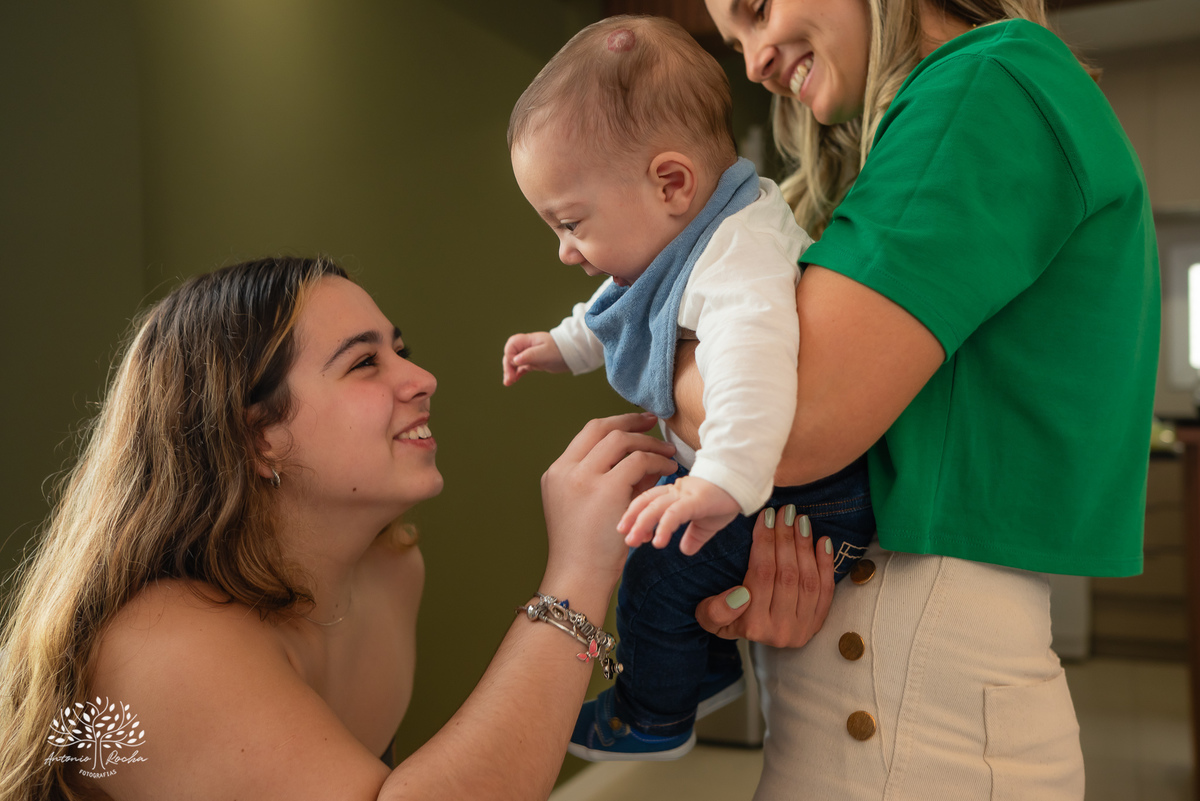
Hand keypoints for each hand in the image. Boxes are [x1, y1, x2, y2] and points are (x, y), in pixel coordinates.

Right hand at [502, 332, 567, 385]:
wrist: (572, 355)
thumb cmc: (559, 351)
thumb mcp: (544, 353)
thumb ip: (529, 355)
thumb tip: (515, 360)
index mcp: (528, 341)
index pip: (512, 346)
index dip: (510, 355)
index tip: (515, 364)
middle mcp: (527, 347)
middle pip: (511, 355)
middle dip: (508, 367)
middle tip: (509, 380)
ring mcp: (530, 355)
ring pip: (514, 363)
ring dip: (510, 372)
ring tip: (508, 383)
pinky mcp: (534, 363)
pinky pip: (521, 368)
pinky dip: (516, 374)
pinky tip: (513, 381)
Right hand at [540, 413, 676, 607]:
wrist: (578, 578)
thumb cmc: (586, 550)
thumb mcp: (590, 508)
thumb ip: (611, 480)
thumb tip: (644, 460)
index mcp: (556, 472)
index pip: (587, 434)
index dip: (615, 422)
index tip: (636, 423)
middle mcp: (565, 470)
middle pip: (602, 429)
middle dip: (632, 422)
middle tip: (655, 422)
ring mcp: (583, 478)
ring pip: (621, 441)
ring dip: (648, 444)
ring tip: (668, 452)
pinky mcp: (605, 490)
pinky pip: (637, 462)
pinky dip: (656, 461)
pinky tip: (669, 469)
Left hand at [618, 475, 739, 555]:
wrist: (745, 481)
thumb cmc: (726, 498)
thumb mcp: (708, 523)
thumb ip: (695, 536)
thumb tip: (685, 551)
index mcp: (674, 493)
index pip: (647, 501)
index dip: (634, 515)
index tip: (627, 533)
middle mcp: (675, 491)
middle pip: (645, 501)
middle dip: (631, 519)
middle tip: (622, 537)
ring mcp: (685, 494)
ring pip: (655, 506)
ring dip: (641, 524)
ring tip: (633, 541)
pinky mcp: (696, 499)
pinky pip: (676, 513)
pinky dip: (664, 527)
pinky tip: (659, 542)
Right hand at [694, 507, 834, 646]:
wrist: (750, 638)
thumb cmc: (726, 619)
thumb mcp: (708, 617)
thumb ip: (717, 610)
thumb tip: (741, 595)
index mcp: (753, 626)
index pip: (761, 575)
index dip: (765, 542)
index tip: (765, 516)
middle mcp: (781, 630)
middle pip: (787, 575)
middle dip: (786, 538)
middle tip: (785, 512)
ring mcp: (803, 628)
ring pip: (807, 580)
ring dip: (805, 546)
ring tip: (800, 520)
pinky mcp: (817, 623)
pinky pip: (826, 590)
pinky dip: (826, 564)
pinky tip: (823, 541)